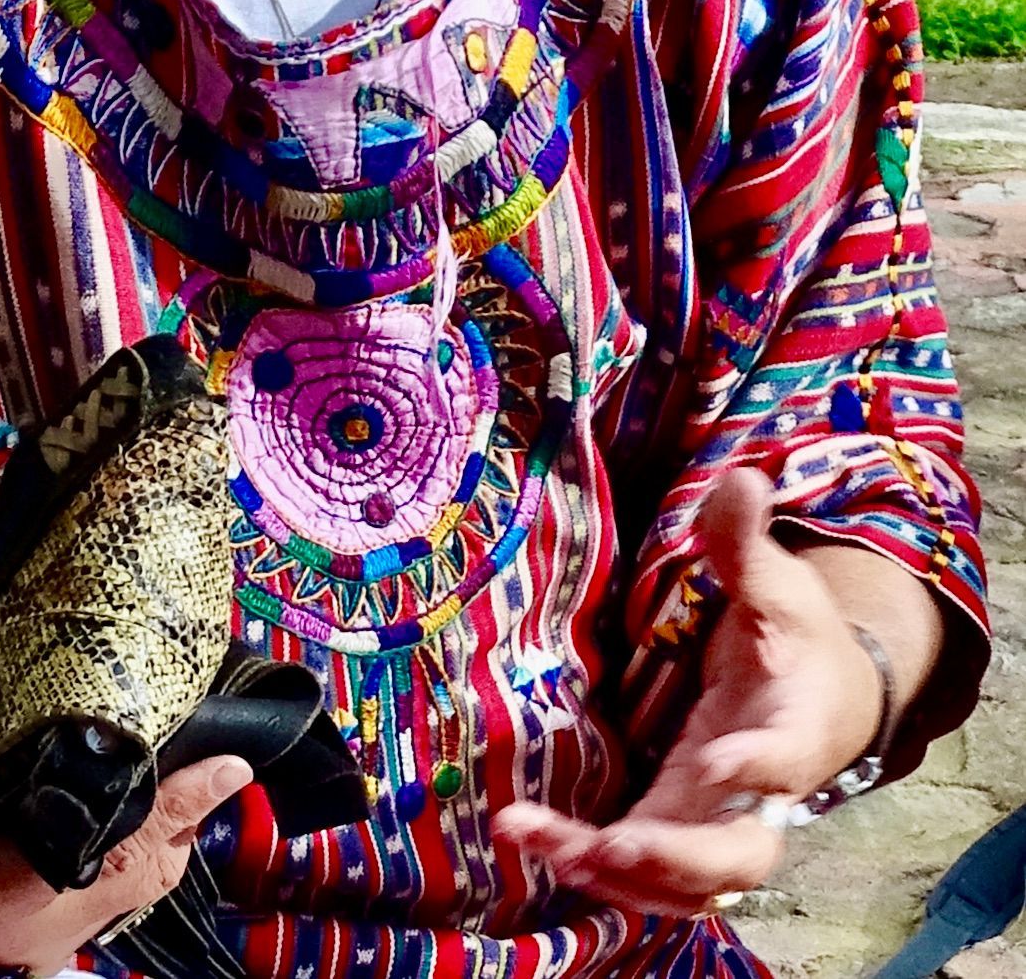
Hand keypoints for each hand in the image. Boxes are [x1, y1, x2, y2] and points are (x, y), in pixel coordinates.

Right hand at [0, 598, 254, 973]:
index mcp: (14, 886)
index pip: (128, 842)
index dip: (186, 801)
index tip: (235, 759)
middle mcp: (36, 928)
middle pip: (146, 872)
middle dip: (183, 815)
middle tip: (210, 750)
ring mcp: (28, 946)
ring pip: (125, 894)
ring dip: (153, 838)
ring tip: (173, 773)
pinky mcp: (13, 943)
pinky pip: (94, 903)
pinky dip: (117, 860)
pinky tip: (110, 816)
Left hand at [496, 467, 885, 918]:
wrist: (827, 695)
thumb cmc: (799, 636)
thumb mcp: (780, 584)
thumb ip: (747, 542)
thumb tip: (742, 476)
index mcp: (795, 728)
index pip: (785, 762)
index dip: (758, 769)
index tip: (719, 764)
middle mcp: (761, 795)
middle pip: (737, 856)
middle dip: (676, 859)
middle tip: (612, 845)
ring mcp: (719, 820)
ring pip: (682, 880)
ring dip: (615, 875)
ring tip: (537, 842)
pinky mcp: (679, 823)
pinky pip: (643, 866)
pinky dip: (593, 864)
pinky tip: (529, 837)